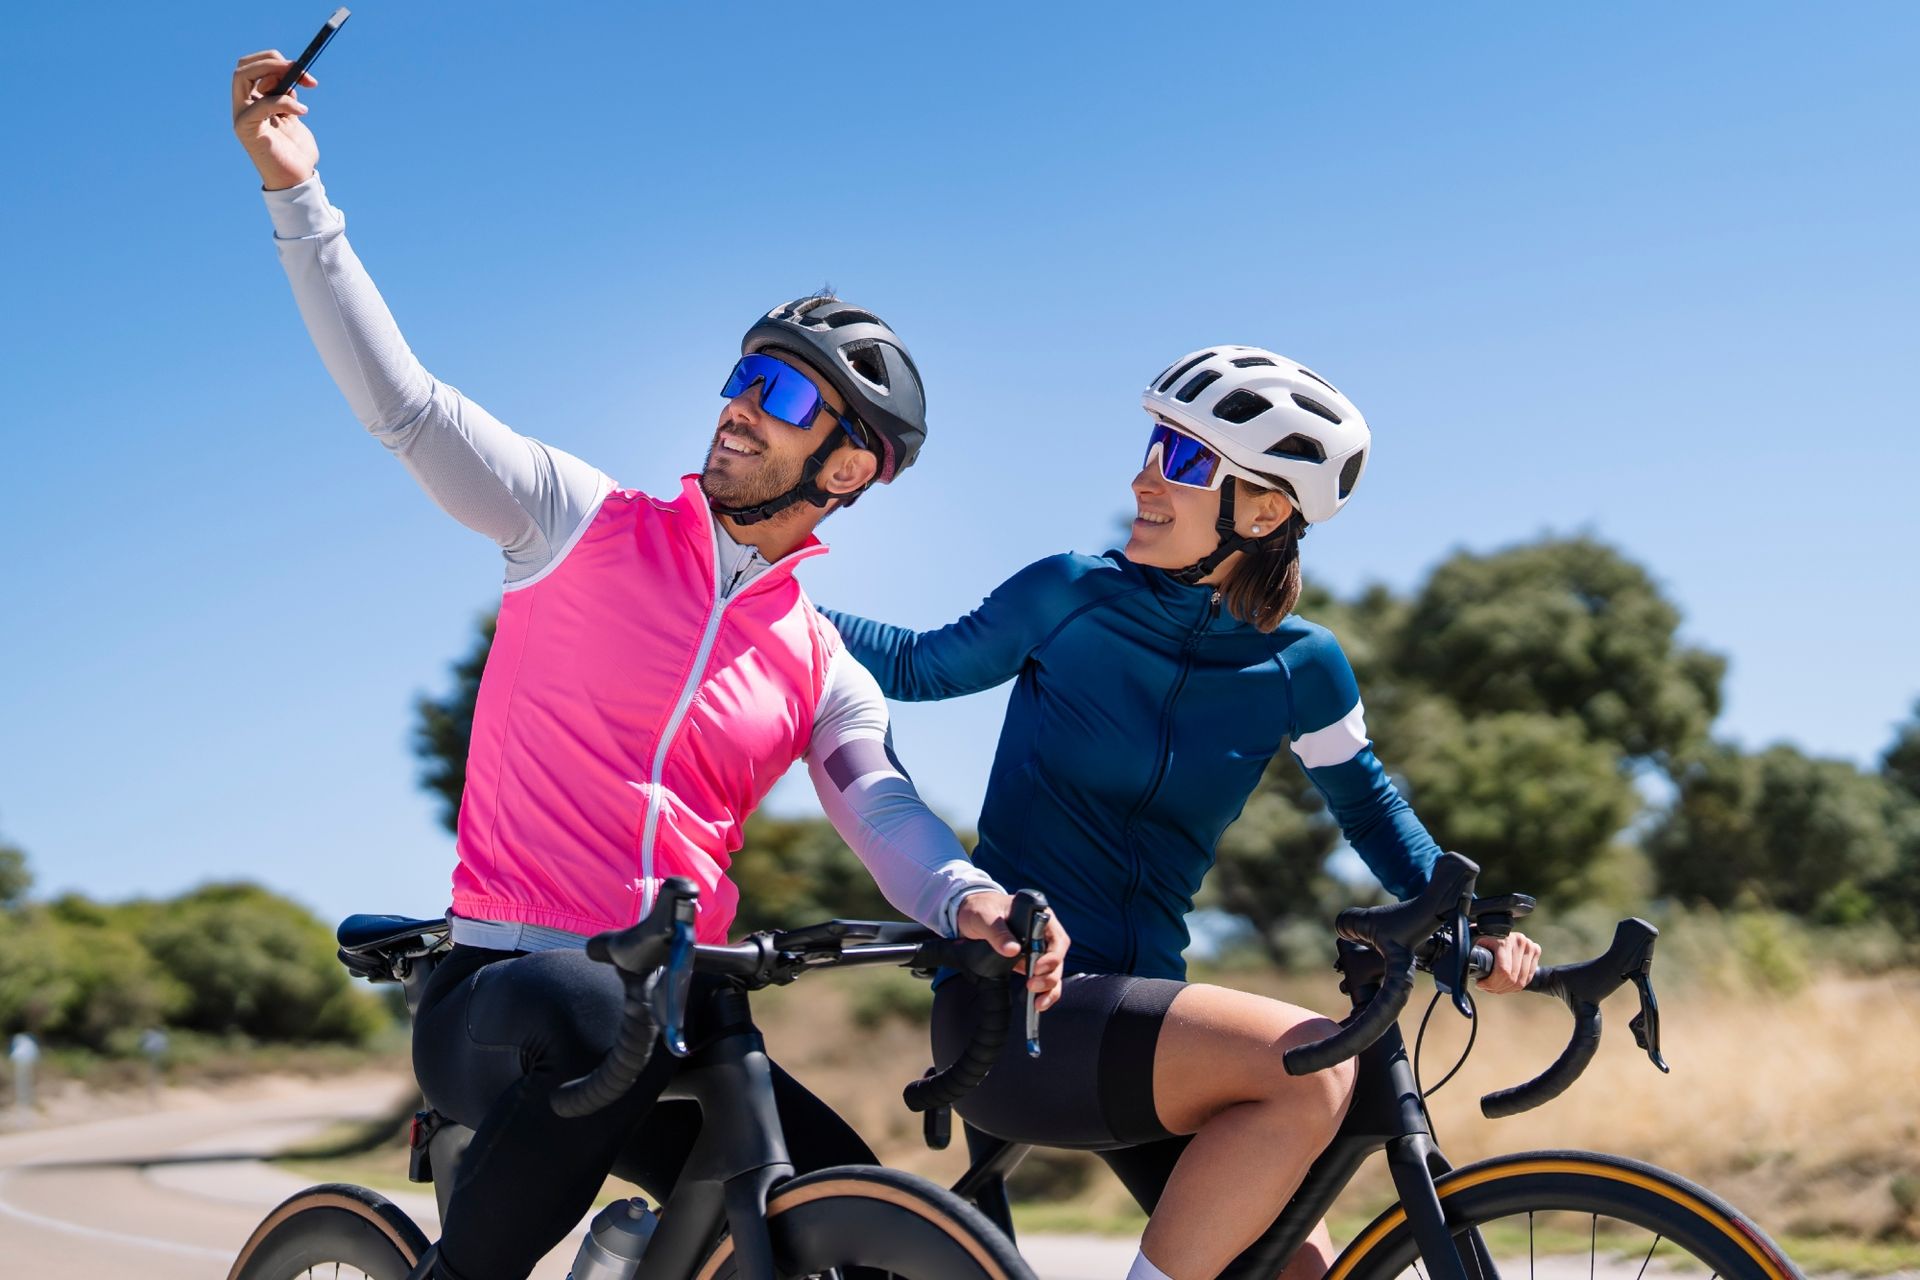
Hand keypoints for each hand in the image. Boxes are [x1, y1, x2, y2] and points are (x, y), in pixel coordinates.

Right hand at [232, 50, 319, 189]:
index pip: (251, 67)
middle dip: (272, 61)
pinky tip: (302, 112)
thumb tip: (291, 75)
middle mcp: (243, 106)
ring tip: (303, 85)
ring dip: (276, 73)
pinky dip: (284, 101)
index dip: (274, 61)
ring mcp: (241, 116)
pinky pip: (259, 104)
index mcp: (252, 101)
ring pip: (242, 76)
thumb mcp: (293, 115)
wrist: (298, 180)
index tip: (303, 70)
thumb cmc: (296, 151)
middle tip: (300, 70)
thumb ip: (287, 95)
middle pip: (243, 67)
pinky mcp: (246, 129)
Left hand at [953, 891, 1069, 1011]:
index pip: (1057, 938)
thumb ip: (997, 931)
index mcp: (1039, 917)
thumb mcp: (984, 917)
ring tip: (1038, 1004)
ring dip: (1049, 989)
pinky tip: (1037, 1004)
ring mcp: (1037, 948)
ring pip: (1053, 971)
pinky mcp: (1029, 961)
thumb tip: (1013, 950)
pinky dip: (1043, 992)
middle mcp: (1043, 933)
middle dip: (1050, 976)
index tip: (1037, 968)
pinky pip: (1042, 978)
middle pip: (1057, 958)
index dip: (1052, 956)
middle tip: (1032, 986)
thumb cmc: (979, 909)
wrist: (969, 915)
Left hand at [1476, 931, 1540, 994]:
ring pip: (1521, 980)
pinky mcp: (1535, 950)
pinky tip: (1506, 984)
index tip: (1480, 984)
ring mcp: (1530, 946)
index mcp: (1504, 940)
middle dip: (1497, 988)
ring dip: (1507, 988)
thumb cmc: (1482, 935)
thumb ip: (1471, 954)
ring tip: (1495, 987)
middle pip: (1512, 978)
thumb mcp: (1474, 942)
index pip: (1503, 971)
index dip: (1491, 983)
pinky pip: (1528, 977)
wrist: (1497, 925)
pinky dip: (1517, 985)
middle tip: (1487, 988)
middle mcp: (1520, 942)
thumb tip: (1466, 969)